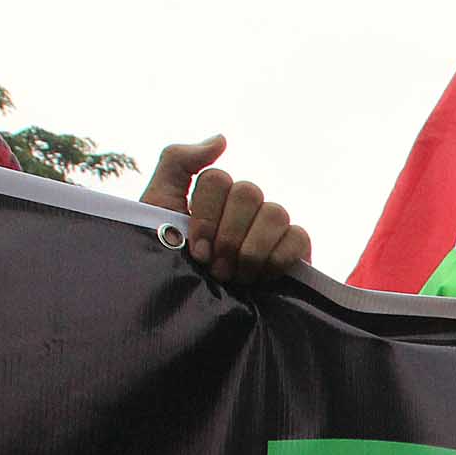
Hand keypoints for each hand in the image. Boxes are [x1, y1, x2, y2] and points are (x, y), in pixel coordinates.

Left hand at [140, 135, 311, 283]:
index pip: (218, 178)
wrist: (194, 315)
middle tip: (216, 268)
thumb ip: (176, 163)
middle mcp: (246, 205)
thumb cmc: (173, 262)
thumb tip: (222, 139)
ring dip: (251, 250)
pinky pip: (297, 236)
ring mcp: (273, 225)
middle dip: (228, 237)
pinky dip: (277, 258)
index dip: (206, 214)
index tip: (196, 250)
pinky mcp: (297, 248)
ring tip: (236, 277)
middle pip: (247, 192)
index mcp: (215, 195)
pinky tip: (262, 277)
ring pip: (273, 213)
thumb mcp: (157, 208)